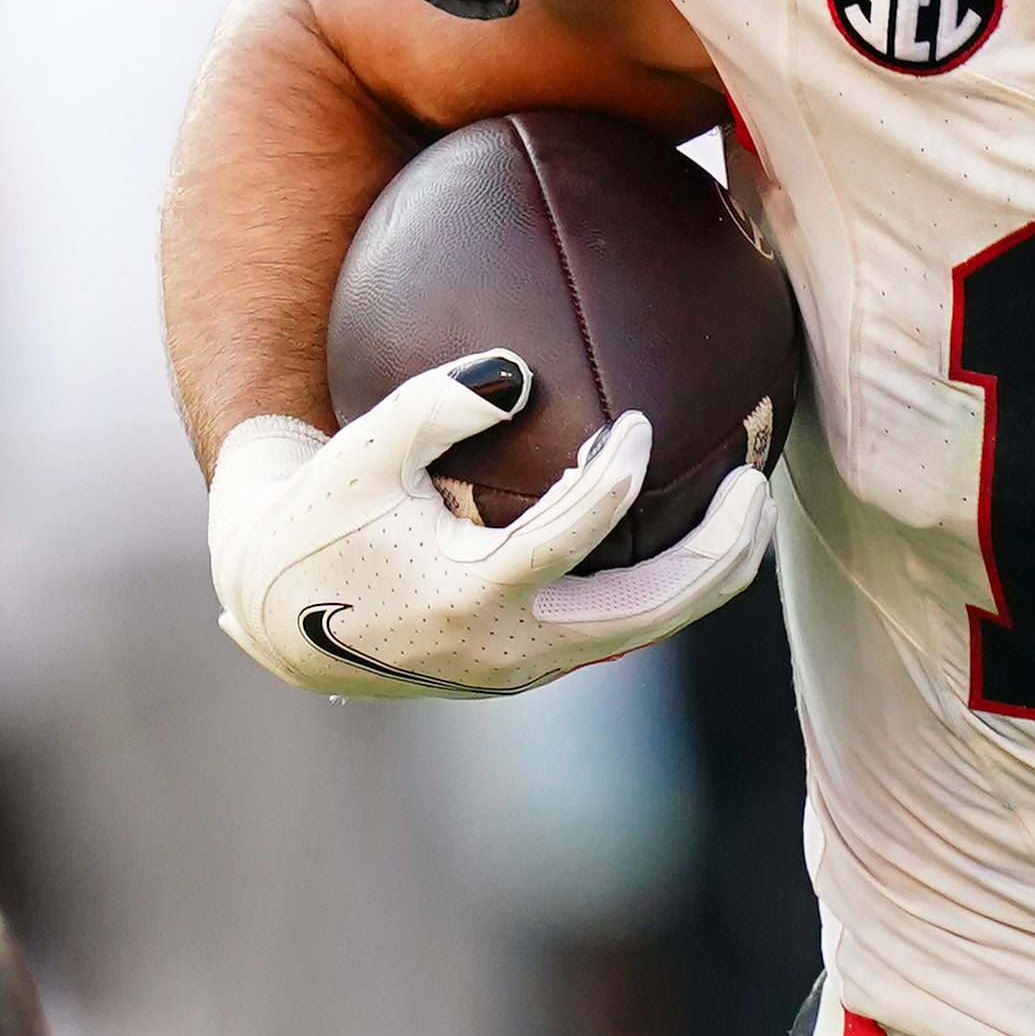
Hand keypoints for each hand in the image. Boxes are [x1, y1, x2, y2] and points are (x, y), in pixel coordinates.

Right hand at [207, 351, 770, 699]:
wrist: (278, 614)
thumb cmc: (316, 518)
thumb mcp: (356, 453)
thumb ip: (434, 405)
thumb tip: (520, 368)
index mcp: (469, 598)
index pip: (577, 532)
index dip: (619, 473)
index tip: (632, 420)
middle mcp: (511, 647)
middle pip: (654, 610)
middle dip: (722, 550)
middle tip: (756, 483)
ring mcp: (526, 668)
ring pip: (649, 629)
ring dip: (709, 574)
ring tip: (750, 509)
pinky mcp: (529, 666)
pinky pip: (620, 626)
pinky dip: (665, 581)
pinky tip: (689, 528)